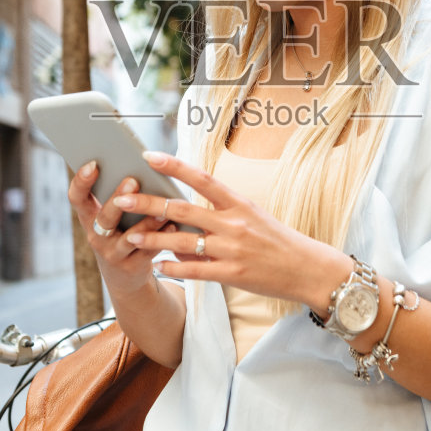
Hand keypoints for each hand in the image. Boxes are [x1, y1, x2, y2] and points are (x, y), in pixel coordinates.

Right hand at [67, 162, 174, 297]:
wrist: (124, 277)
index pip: (77, 198)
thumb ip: (121, 196)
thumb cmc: (121, 232)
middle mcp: (96, 236)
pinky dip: (161, 237)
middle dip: (118, 199)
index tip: (93, 164)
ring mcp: (113, 253)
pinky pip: (148, 251)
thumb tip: (144, 164)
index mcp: (89, 217)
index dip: (81, 182)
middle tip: (132, 181)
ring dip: (146, 223)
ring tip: (161, 210)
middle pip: (104, 218)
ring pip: (129, 238)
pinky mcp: (132, 266)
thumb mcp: (113, 217)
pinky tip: (172, 226)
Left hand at [114, 152, 351, 311]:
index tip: (149, 156)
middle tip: (122, 199)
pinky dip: (174, 269)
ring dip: (153, 238)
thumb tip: (190, 212)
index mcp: (239, 203)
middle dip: (149, 204)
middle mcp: (233, 222)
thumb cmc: (279, 241)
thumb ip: (221, 214)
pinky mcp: (233, 274)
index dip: (174, 166)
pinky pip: (196, 271)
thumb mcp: (253, 217)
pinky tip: (158, 267)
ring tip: (129, 236)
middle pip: (183, 208)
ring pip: (183, 240)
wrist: (308, 269)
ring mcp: (232, 248)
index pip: (201, 178)